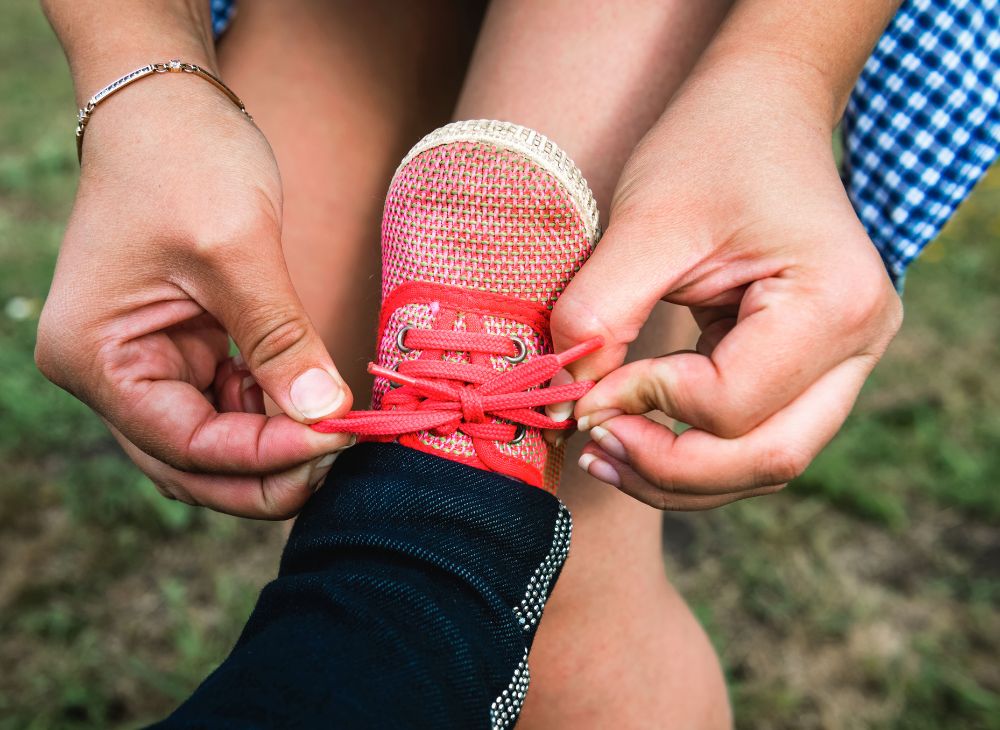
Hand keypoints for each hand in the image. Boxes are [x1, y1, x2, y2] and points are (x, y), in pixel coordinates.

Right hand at [35, 78, 353, 518]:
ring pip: (211, 446)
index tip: (341, 438)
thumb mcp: (236, 249)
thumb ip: (279, 339)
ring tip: (336, 422)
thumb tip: (326, 416)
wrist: (168, 107)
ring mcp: (141, 366)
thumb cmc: (184, 159)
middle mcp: (108, 375)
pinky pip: (224, 408)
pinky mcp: (177, 352)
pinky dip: (269, 413)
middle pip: (191, 464)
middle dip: (268, 470)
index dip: (267, 454)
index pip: (186, 444)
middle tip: (342, 453)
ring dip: (273, 446)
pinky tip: (309, 395)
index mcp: (96, 357)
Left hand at [550, 55, 902, 509]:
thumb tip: (570, 399)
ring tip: (603, 454)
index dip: (646, 405)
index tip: (584, 386)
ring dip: (681, 476)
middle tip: (593, 447)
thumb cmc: (711, 146)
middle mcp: (860, 344)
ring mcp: (844, 362)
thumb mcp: (645, 221)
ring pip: (766, 462)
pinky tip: (634, 440)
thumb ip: (601, 312)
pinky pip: (756, 438)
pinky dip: (696, 454)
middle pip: (769, 457)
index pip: (732, 403)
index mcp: (835, 302)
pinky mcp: (812, 368)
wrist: (764, 110)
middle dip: (670, 469)